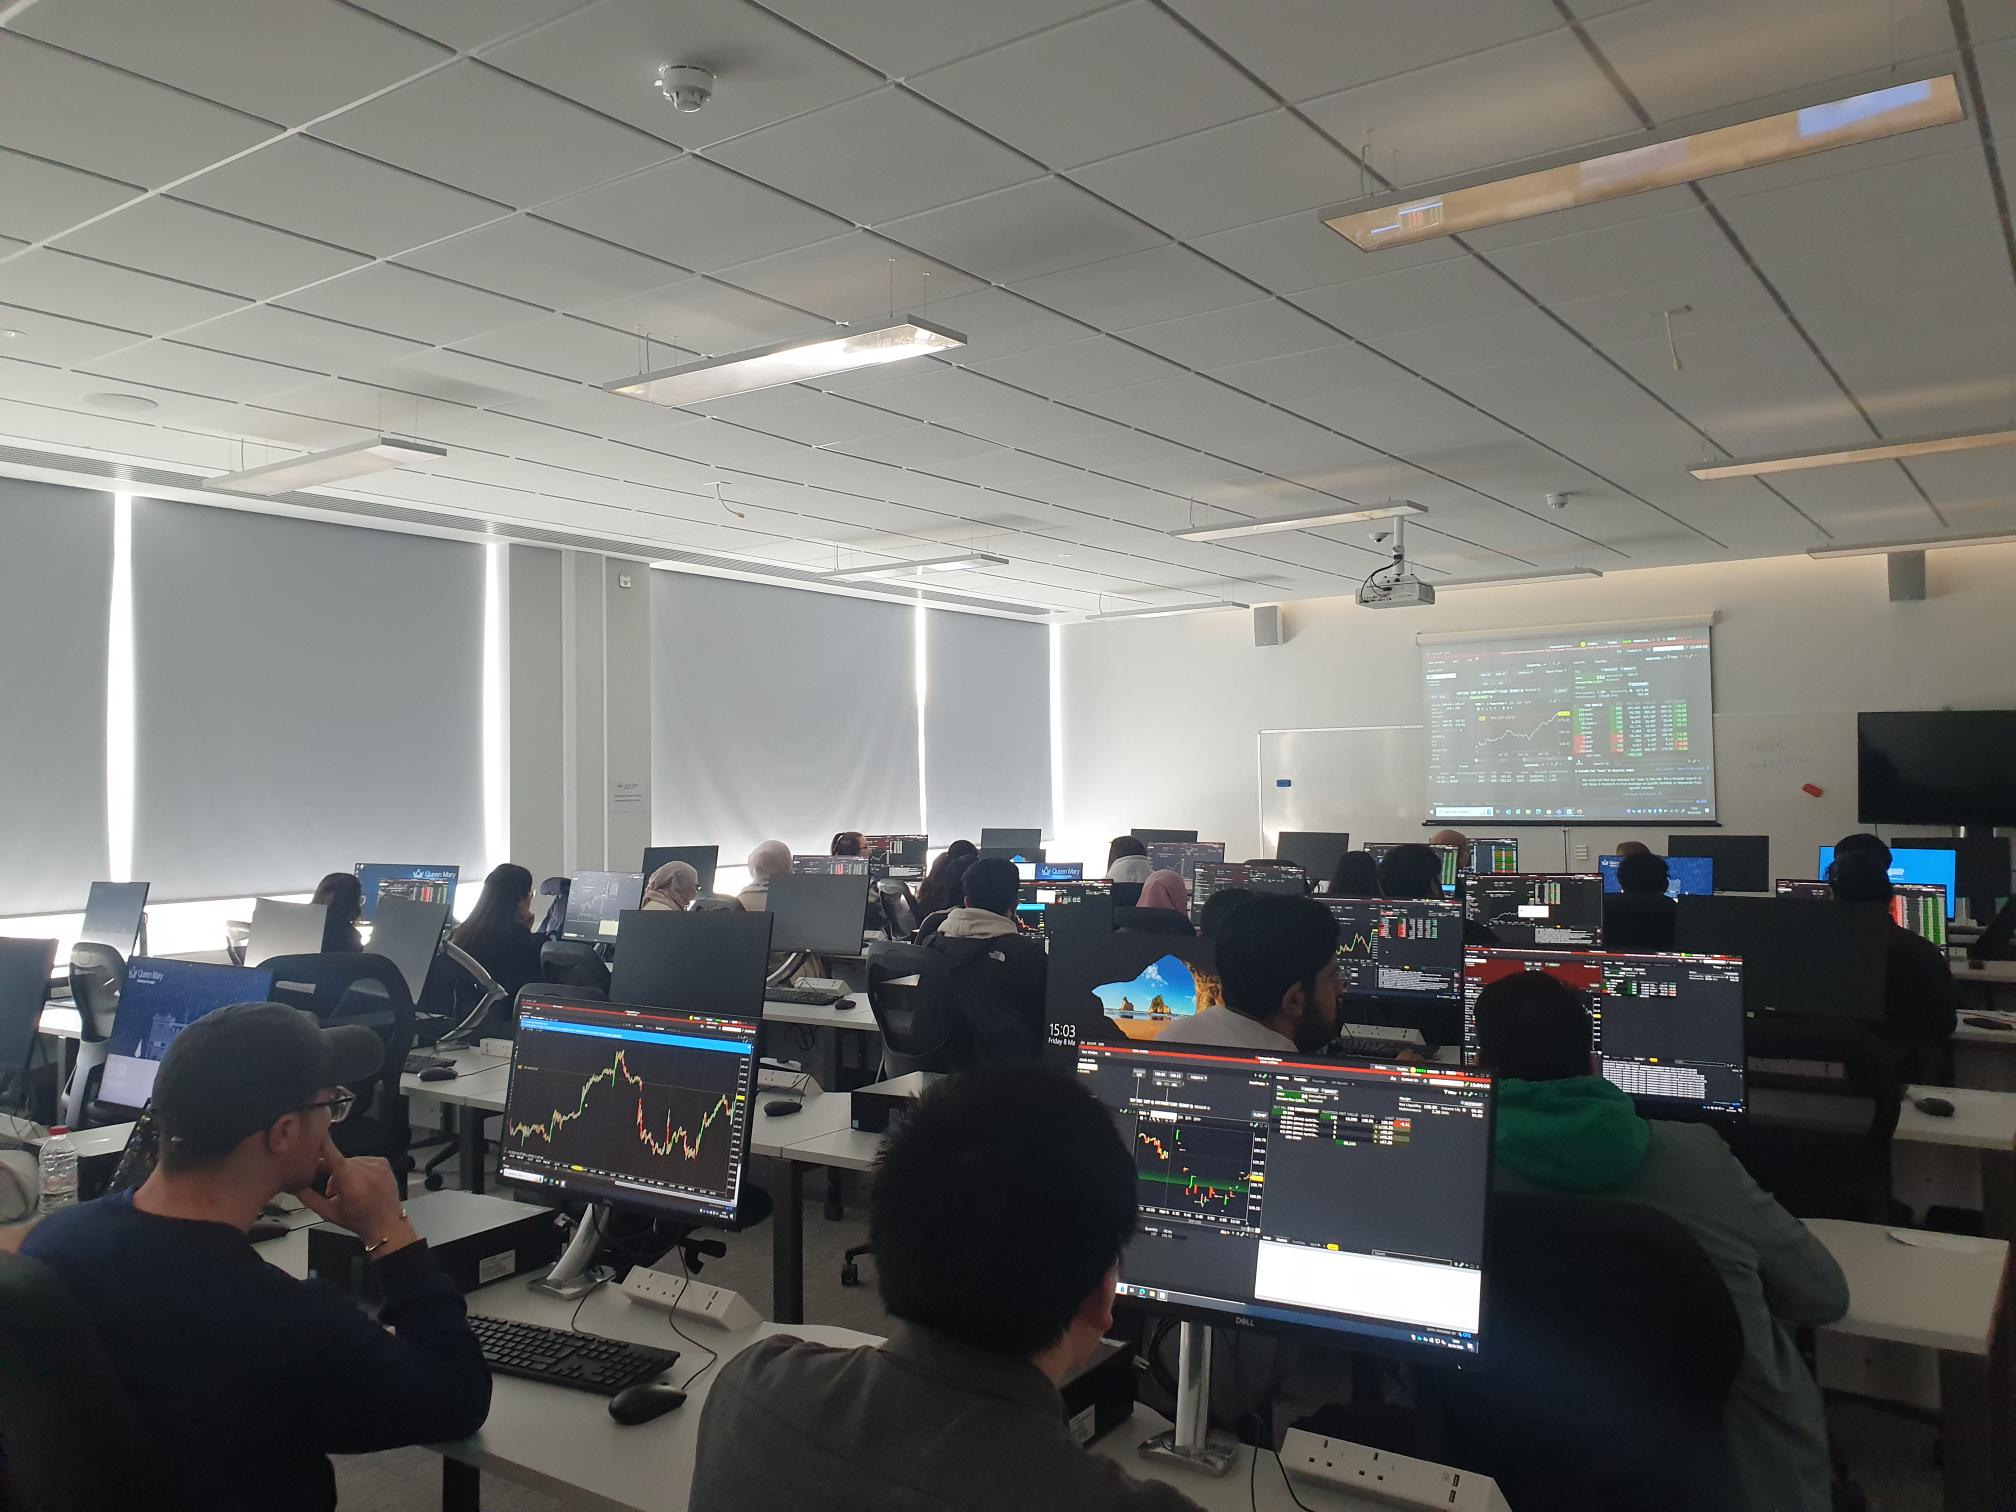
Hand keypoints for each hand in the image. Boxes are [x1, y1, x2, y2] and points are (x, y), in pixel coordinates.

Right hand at [293, 1139, 414, 1253]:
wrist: (386, 1223)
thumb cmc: (357, 1220)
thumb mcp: (329, 1213)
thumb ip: (309, 1198)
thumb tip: (293, 1186)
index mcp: (350, 1183)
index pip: (333, 1157)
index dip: (323, 1144)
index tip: (316, 1133)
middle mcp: (365, 1171)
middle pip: (339, 1161)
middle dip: (332, 1174)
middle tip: (332, 1192)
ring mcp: (376, 1165)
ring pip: (350, 1161)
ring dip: (345, 1171)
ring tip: (348, 1189)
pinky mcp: (383, 1162)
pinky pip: (363, 1160)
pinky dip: (358, 1169)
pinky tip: (361, 1183)